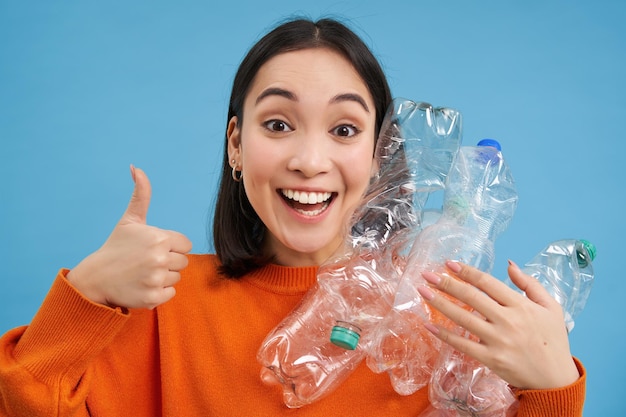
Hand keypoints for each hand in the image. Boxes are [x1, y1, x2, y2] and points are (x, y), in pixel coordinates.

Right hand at [67, 166, 192, 308]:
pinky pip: (170, 293)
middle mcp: (159, 259)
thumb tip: (136, 167)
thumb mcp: (130, 220)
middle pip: (183, 262)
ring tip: (143, 273)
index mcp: (159, 238)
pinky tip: (142, 285)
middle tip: (146, 261)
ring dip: (163, 277)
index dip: (171, 246)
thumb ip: (141, 194)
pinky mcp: (153, 298)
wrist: (96, 278)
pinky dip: (159, 292)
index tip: (153, 247)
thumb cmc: (116, 247)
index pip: (185, 244)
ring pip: (176, 278)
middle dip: (168, 261)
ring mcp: (156, 279)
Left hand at [417, 261, 579, 389]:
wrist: (556, 380)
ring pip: (463, 318)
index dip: (467, 272)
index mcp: (521, 306)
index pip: (488, 283)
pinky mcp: (490, 359)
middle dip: (447, 283)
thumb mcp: (551, 307)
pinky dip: (444, 335)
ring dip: (440, 304)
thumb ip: (530, 284)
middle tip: (428, 274)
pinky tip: (428, 325)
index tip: (449, 264)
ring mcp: (498, 340)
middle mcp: (508, 321)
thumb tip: (509, 264)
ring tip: (423, 292)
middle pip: (471, 297)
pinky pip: (462, 344)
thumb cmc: (554, 341)